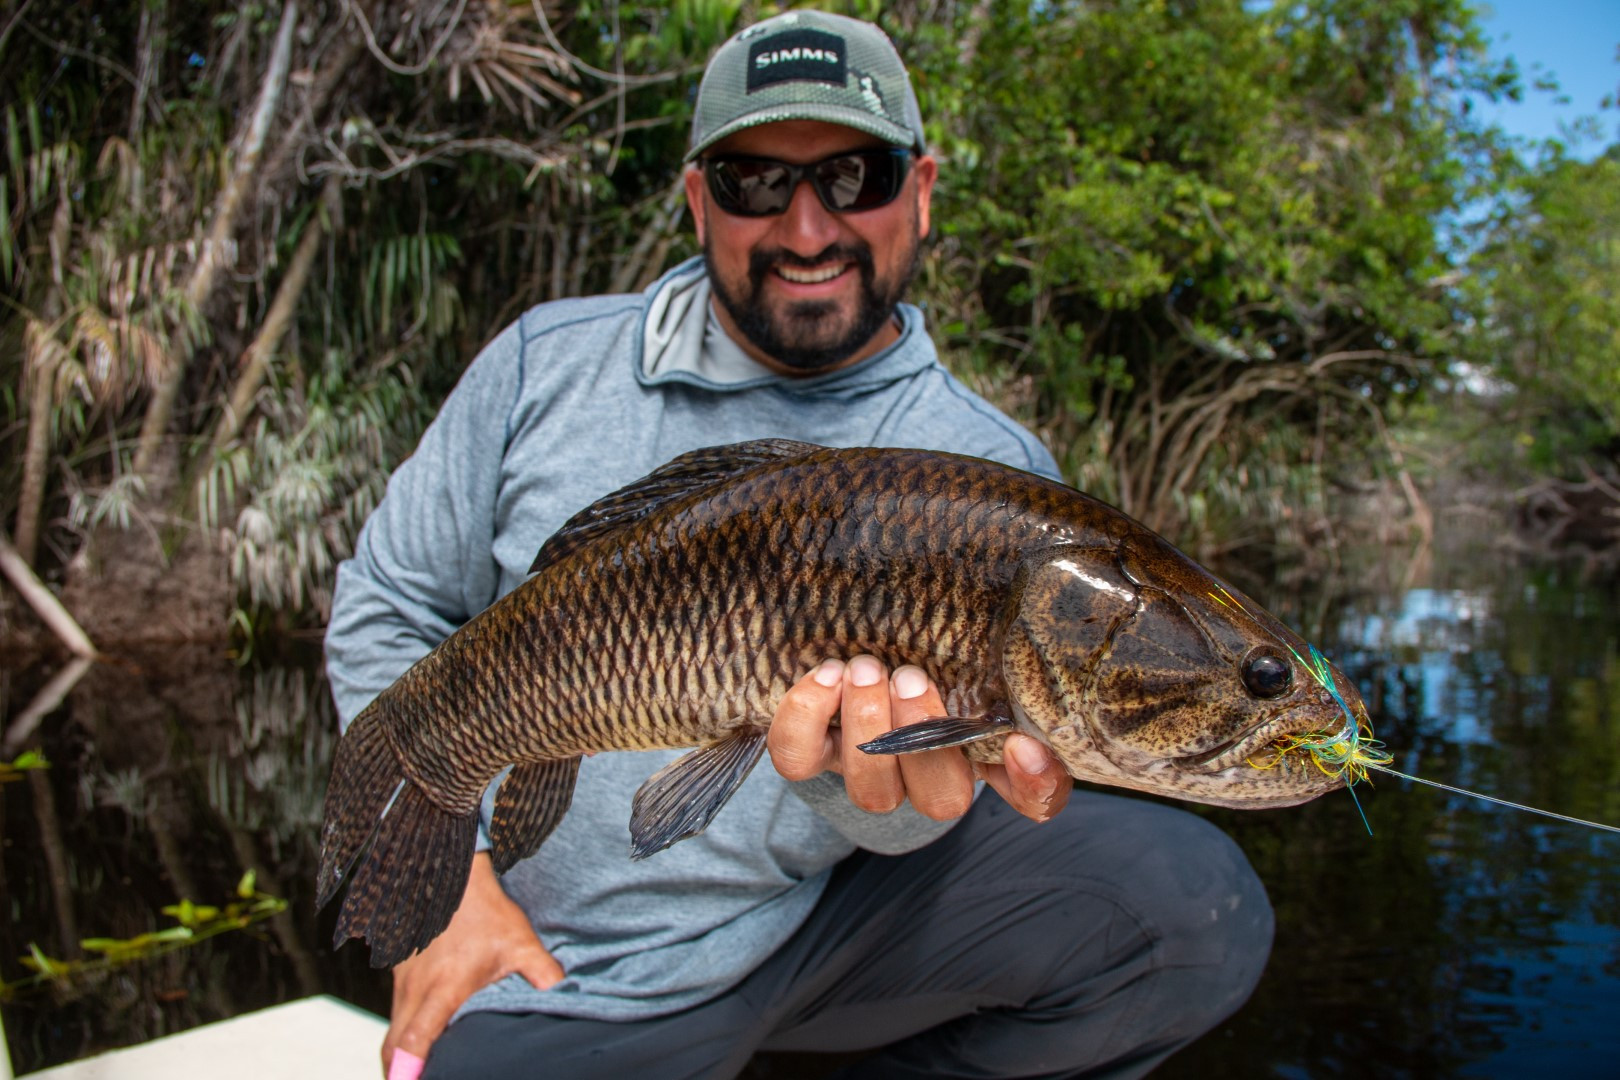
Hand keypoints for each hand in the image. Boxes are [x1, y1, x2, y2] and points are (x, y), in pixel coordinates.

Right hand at [380, 852, 561, 1074]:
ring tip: (416, 1074)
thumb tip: (564, 996)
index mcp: (444, 988)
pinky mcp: (399, 970)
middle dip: (397, 1072)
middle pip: (393, 1045)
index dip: (407, 1070)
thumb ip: (543, 973)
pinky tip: (419, 1038)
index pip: (415, 1040)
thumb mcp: (521, 943)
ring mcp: (403, 979)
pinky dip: (401, 1030)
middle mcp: (416, 987)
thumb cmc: (487, 911)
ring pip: (393, 1028)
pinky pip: (395, 1009)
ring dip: (399, 1053)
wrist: (454, 874)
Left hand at [768, 656, 1069, 823]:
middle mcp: (926, 775)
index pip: (1031, 796)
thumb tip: (1026, 636)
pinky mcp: (809, 755)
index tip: (1021, 744)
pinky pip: (798, 759)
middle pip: (941, 799)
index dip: (1034, 784)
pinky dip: (808, 716)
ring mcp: (866, 771)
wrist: (840, 637)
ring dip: (868, 726)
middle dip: (923, 735)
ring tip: (864, 668)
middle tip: (910, 675)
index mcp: (978, 748)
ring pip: (872, 790)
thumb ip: (994, 648)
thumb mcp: (960, 639)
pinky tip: (825, 674)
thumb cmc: (917, 633)